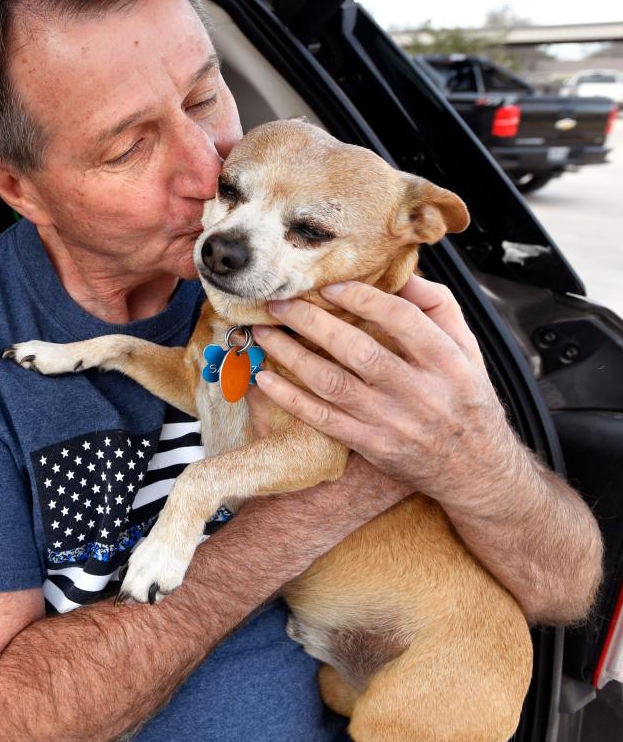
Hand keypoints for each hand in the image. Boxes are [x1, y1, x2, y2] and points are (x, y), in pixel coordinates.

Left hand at [250, 276, 518, 499]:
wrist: (476, 468)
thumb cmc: (465, 396)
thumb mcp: (467, 348)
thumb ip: (436, 306)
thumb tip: (398, 273)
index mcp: (447, 361)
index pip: (402, 320)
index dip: (362, 299)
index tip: (328, 286)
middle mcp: (420, 392)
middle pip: (359, 351)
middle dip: (312, 323)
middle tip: (279, 303)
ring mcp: (393, 422)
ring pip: (333, 384)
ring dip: (291, 356)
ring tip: (264, 333)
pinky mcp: (372, 445)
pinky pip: (323, 419)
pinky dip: (291, 398)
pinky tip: (265, 379)